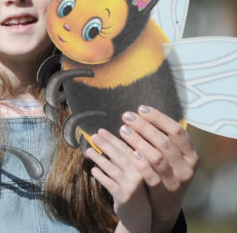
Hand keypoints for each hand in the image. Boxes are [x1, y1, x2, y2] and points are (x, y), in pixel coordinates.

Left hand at [87, 129, 150, 232]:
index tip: (101, 131)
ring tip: (88, 150)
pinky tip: (93, 169)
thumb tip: (106, 140)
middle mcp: (139, 175)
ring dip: (98, 158)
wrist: (140, 214)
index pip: (127, 148)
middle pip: (119, 156)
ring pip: (111, 168)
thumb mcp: (136, 172)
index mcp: (144, 166)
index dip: (113, 139)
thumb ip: (126, 158)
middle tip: (93, 136)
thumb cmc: (134, 187)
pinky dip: (100, 175)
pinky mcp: (122, 196)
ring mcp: (131, 185)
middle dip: (105, 144)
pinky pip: (108, 182)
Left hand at [120, 106, 198, 232]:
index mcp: (191, 154)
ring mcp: (176, 180)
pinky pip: (152, 176)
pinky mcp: (163, 191)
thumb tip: (143, 111)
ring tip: (122, 129)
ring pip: (157, 157)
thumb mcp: (173, 156)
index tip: (141, 109)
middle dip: (144, 127)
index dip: (159, 118)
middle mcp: (187, 167)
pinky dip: (142, 164)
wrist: (167, 204)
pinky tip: (131, 153)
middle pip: (164, 142)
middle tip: (126, 116)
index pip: (177, 131)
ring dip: (138, 141)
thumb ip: (164, 137)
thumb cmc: (168, 170)